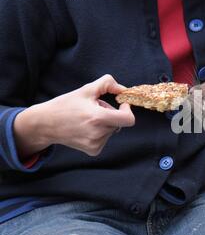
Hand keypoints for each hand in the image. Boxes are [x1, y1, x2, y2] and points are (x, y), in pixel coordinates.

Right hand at [14, 75, 134, 157]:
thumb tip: (124, 89)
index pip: (128, 119)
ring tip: (87, 118)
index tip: (121, 104)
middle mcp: (98, 133)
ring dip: (105, 122)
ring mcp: (96, 144)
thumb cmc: (66, 105)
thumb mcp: (86, 89)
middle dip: (111, 113)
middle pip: (119, 122)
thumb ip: (108, 84)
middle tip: (94, 108)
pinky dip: (100, 131)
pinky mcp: (93, 150)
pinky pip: (106, 138)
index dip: (128, 110)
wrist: (45, 124)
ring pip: (112, 130)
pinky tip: (86, 128)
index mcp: (98, 118)